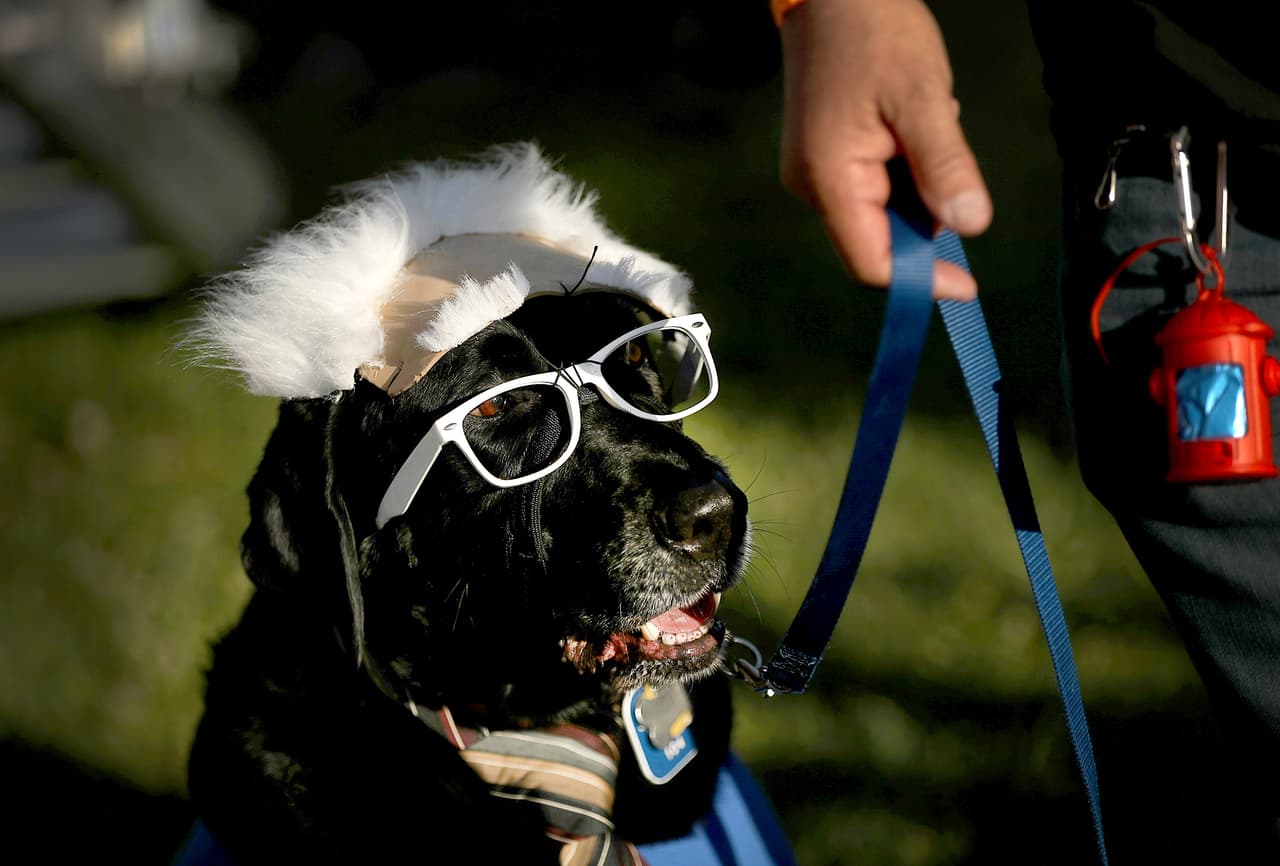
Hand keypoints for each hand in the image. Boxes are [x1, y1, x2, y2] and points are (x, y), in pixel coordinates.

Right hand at [779, 0, 991, 298]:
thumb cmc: (875, 34)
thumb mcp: (923, 98)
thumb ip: (945, 166)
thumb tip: (971, 227)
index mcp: (829, 180)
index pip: (872, 262)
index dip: (920, 281)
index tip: (968, 285)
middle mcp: (814, 187)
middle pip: (877, 241)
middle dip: (926, 222)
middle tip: (953, 169)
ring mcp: (816, 173)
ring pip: (879, 214)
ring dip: (919, 191)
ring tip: (930, 130)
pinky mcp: (825, 158)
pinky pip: (873, 188)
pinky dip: (906, 173)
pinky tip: (915, 128)